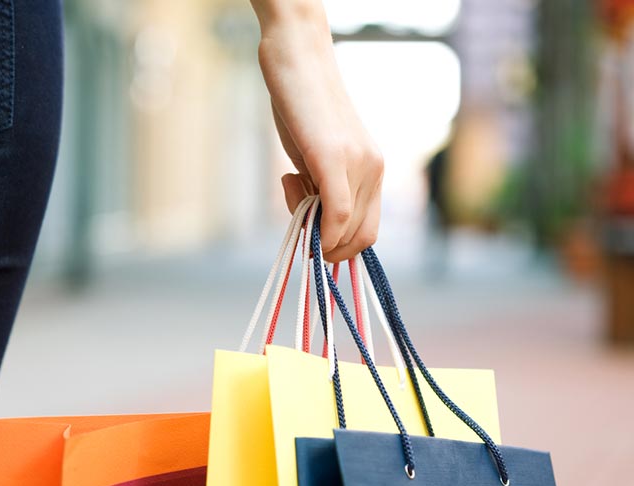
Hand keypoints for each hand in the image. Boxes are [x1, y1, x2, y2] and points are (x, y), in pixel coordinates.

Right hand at [251, 1, 384, 261]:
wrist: (297, 58)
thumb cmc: (302, 106)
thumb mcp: (315, 156)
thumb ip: (320, 189)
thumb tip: (313, 227)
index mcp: (373, 171)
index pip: (367, 231)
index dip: (339, 249)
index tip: (310, 239)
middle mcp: (374, 169)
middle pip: (359, 237)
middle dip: (325, 245)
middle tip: (295, 214)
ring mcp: (357, 163)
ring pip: (346, 230)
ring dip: (314, 231)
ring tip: (289, 185)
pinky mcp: (333, 157)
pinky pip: (337, 214)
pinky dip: (321, 231)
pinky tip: (294, 202)